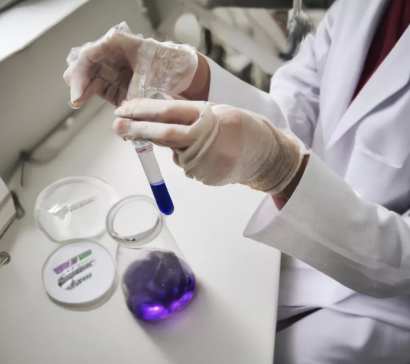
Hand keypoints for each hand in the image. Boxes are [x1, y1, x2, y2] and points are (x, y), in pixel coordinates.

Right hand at [63, 22, 197, 106]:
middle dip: (80, 85)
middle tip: (77, 101)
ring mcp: (115, 72)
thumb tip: (122, 112)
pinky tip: (112, 118)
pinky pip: (108, 95)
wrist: (184, 72)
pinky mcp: (120, 87)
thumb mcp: (151, 75)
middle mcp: (111, 57)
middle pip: (86, 69)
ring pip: (93, 83)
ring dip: (89, 94)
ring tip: (84, 105)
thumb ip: (134, 92)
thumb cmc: (169, 65)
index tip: (78, 94)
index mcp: (116, 44)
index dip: (80, 75)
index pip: (89, 57)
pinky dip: (110, 107)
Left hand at [113, 99, 306, 193]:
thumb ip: (190, 112)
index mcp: (208, 117)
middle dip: (137, 129)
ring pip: (174, 152)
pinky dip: (188, 157)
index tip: (124, 108)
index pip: (168, 112)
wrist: (267, 157)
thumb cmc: (244, 129)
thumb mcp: (219, 110)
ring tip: (196, 142)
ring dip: (173, 146)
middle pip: (162, 135)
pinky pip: (186, 165)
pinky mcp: (203, 177)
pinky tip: (206, 155)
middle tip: (118, 125)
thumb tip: (159, 109)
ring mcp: (203, 162)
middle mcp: (204, 140)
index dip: (143, 110)